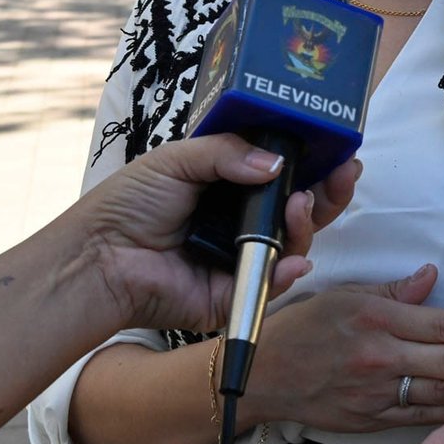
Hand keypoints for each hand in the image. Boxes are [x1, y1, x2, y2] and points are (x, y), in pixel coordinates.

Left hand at [81, 135, 358, 332]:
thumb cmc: (128, 204)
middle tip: (343, 174)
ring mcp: (239, 258)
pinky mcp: (234, 293)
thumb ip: (227, 154)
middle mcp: (239, 222)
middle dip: (326, 193)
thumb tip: (276, 163)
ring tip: (301, 203)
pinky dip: (288, 271)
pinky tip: (294, 258)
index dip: (310, 162)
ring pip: (293, 243)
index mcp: (228, 186)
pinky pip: (272, 283)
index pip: (281, 173)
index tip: (336, 150)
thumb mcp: (178, 160)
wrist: (100, 257)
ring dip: (307, 223)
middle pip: (298, 209)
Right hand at [245, 265, 443, 431]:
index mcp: (375, 316)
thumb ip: (392, 290)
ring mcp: (376, 391)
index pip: (440, 325)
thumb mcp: (344, 295)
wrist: (262, 375)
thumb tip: (430, 276)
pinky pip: (421, 415)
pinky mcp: (371, 418)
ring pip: (443, 393)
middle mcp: (380, 355)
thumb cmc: (302, 326)